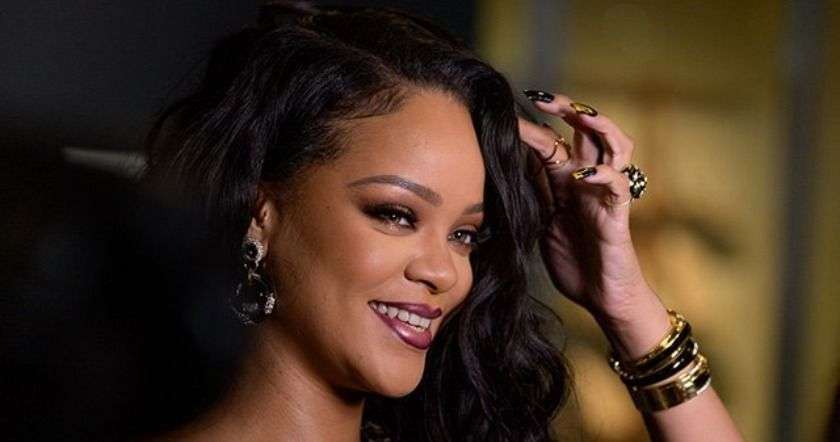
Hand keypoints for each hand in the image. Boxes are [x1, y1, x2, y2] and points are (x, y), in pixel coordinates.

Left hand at [518, 91, 654, 324]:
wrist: (602, 297)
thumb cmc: (575, 262)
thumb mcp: (542, 223)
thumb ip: (532, 195)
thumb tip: (502, 168)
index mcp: (566, 182)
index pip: (551, 142)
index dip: (530, 126)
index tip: (503, 113)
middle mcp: (588, 181)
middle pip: (587, 130)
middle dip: (568, 107)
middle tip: (542, 97)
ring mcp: (605, 194)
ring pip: (614, 145)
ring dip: (598, 125)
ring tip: (578, 114)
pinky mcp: (618, 213)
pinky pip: (618, 184)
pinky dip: (602, 174)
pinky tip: (582, 174)